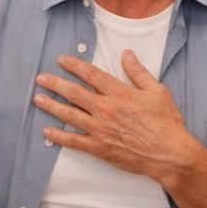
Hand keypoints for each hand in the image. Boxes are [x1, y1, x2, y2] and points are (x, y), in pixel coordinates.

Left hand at [33, 52, 199, 181]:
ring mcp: (100, 129)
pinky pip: (73, 141)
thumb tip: (126, 54)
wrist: (168, 153)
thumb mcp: (157, 91)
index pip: (91, 75)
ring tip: (38, 98)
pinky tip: (47, 131)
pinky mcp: (98, 148)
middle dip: (55, 83)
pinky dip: (58, 136)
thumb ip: (138, 72)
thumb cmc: (166, 122)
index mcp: (119, 93)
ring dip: (52, 105)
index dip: (74, 65)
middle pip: (74, 93)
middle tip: (41, 78)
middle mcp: (106, 109)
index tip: (61, 60)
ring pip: (70, 114)